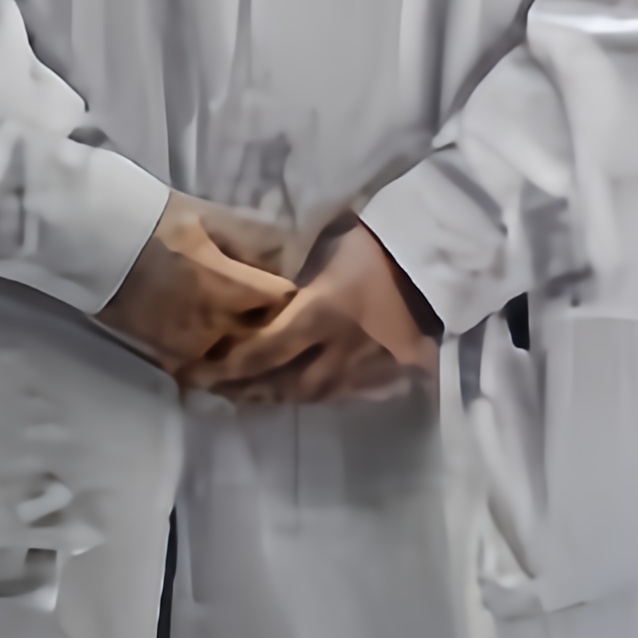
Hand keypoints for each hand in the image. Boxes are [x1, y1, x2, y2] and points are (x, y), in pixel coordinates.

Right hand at [97, 194, 291, 384]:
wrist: (97, 242)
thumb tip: (292, 253)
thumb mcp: (210, 216)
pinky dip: (219, 360)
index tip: (286, 281)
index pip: (285, 301)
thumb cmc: (155, 220)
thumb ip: (254, 237)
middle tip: (275, 309)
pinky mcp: (169, 355)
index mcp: (230, 286)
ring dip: (247, 345)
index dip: (289, 290)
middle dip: (274, 323)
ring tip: (249, 329)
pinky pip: (207, 368)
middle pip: (267, 336)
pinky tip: (220, 345)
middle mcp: (216, 324)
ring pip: (238, 358)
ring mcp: (191, 345)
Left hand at [202, 220, 439, 407]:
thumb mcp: (326, 246)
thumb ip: (293, 270)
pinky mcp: (389, 370)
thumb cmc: (377, 240)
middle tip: (218, 390)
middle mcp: (338, 348)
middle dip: (248, 390)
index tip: (198, 370)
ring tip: (254, 394)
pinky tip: (304, 390)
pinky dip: (319, 393)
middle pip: (285, 384)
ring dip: (281, 396)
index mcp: (320, 314)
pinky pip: (346, 392)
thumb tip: (258, 282)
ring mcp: (366, 365)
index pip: (263, 351)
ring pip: (315, 394)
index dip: (227, 366)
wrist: (439, 255)